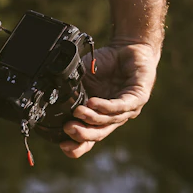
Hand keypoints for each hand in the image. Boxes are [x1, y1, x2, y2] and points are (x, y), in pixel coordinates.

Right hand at [60, 41, 159, 158]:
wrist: (125, 47)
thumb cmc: (104, 65)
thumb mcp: (82, 81)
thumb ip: (72, 93)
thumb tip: (53, 100)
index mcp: (99, 116)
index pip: (89, 138)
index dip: (77, 145)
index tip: (63, 145)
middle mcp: (113, 117)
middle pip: (99, 134)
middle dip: (83, 135)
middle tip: (68, 129)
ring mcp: (127, 109)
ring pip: (109, 120)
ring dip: (92, 118)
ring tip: (78, 112)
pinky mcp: (138, 97)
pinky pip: (121, 105)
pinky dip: (106, 106)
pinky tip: (93, 102)